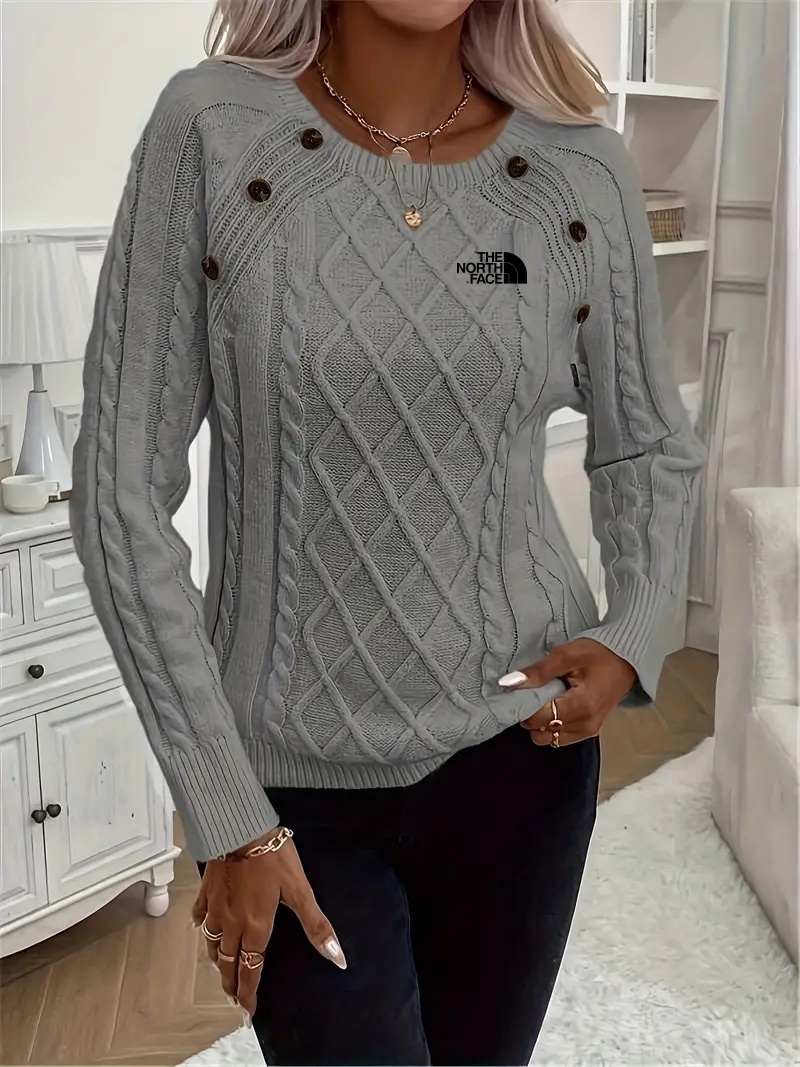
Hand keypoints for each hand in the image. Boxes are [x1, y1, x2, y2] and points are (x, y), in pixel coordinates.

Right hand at [191, 828, 345, 1020]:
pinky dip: (201, 926)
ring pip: (212, 943)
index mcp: (256, 927)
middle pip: (228, 962)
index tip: (247, 1011)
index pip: (250, 969)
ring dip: (217, 960)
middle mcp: (232, 923)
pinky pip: (200, 914)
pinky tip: (201, 927)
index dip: (249, 993)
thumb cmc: (273, 856)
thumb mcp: (299, 890)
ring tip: (221, 968)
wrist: (240, 828)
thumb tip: (336, 957)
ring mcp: (216, 906)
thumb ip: (316, 925)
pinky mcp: (207, 889)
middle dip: (230, 983)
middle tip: (233, 997)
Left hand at [500, 638, 636, 745]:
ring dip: (541, 722)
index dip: (523, 705)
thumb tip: (508, 683)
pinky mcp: (589, 732)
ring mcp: (588, 731)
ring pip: (549, 739)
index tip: (520, 690)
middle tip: (534, 692)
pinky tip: (556, 705)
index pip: (538, 719)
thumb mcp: (567, 655)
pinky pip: (560, 737)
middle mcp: (585, 725)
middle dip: (531, 716)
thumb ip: (539, 671)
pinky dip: (552, 725)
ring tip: (546, 698)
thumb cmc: (599, 653)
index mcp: (581, 707)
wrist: (627, 660)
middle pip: (540, 733)